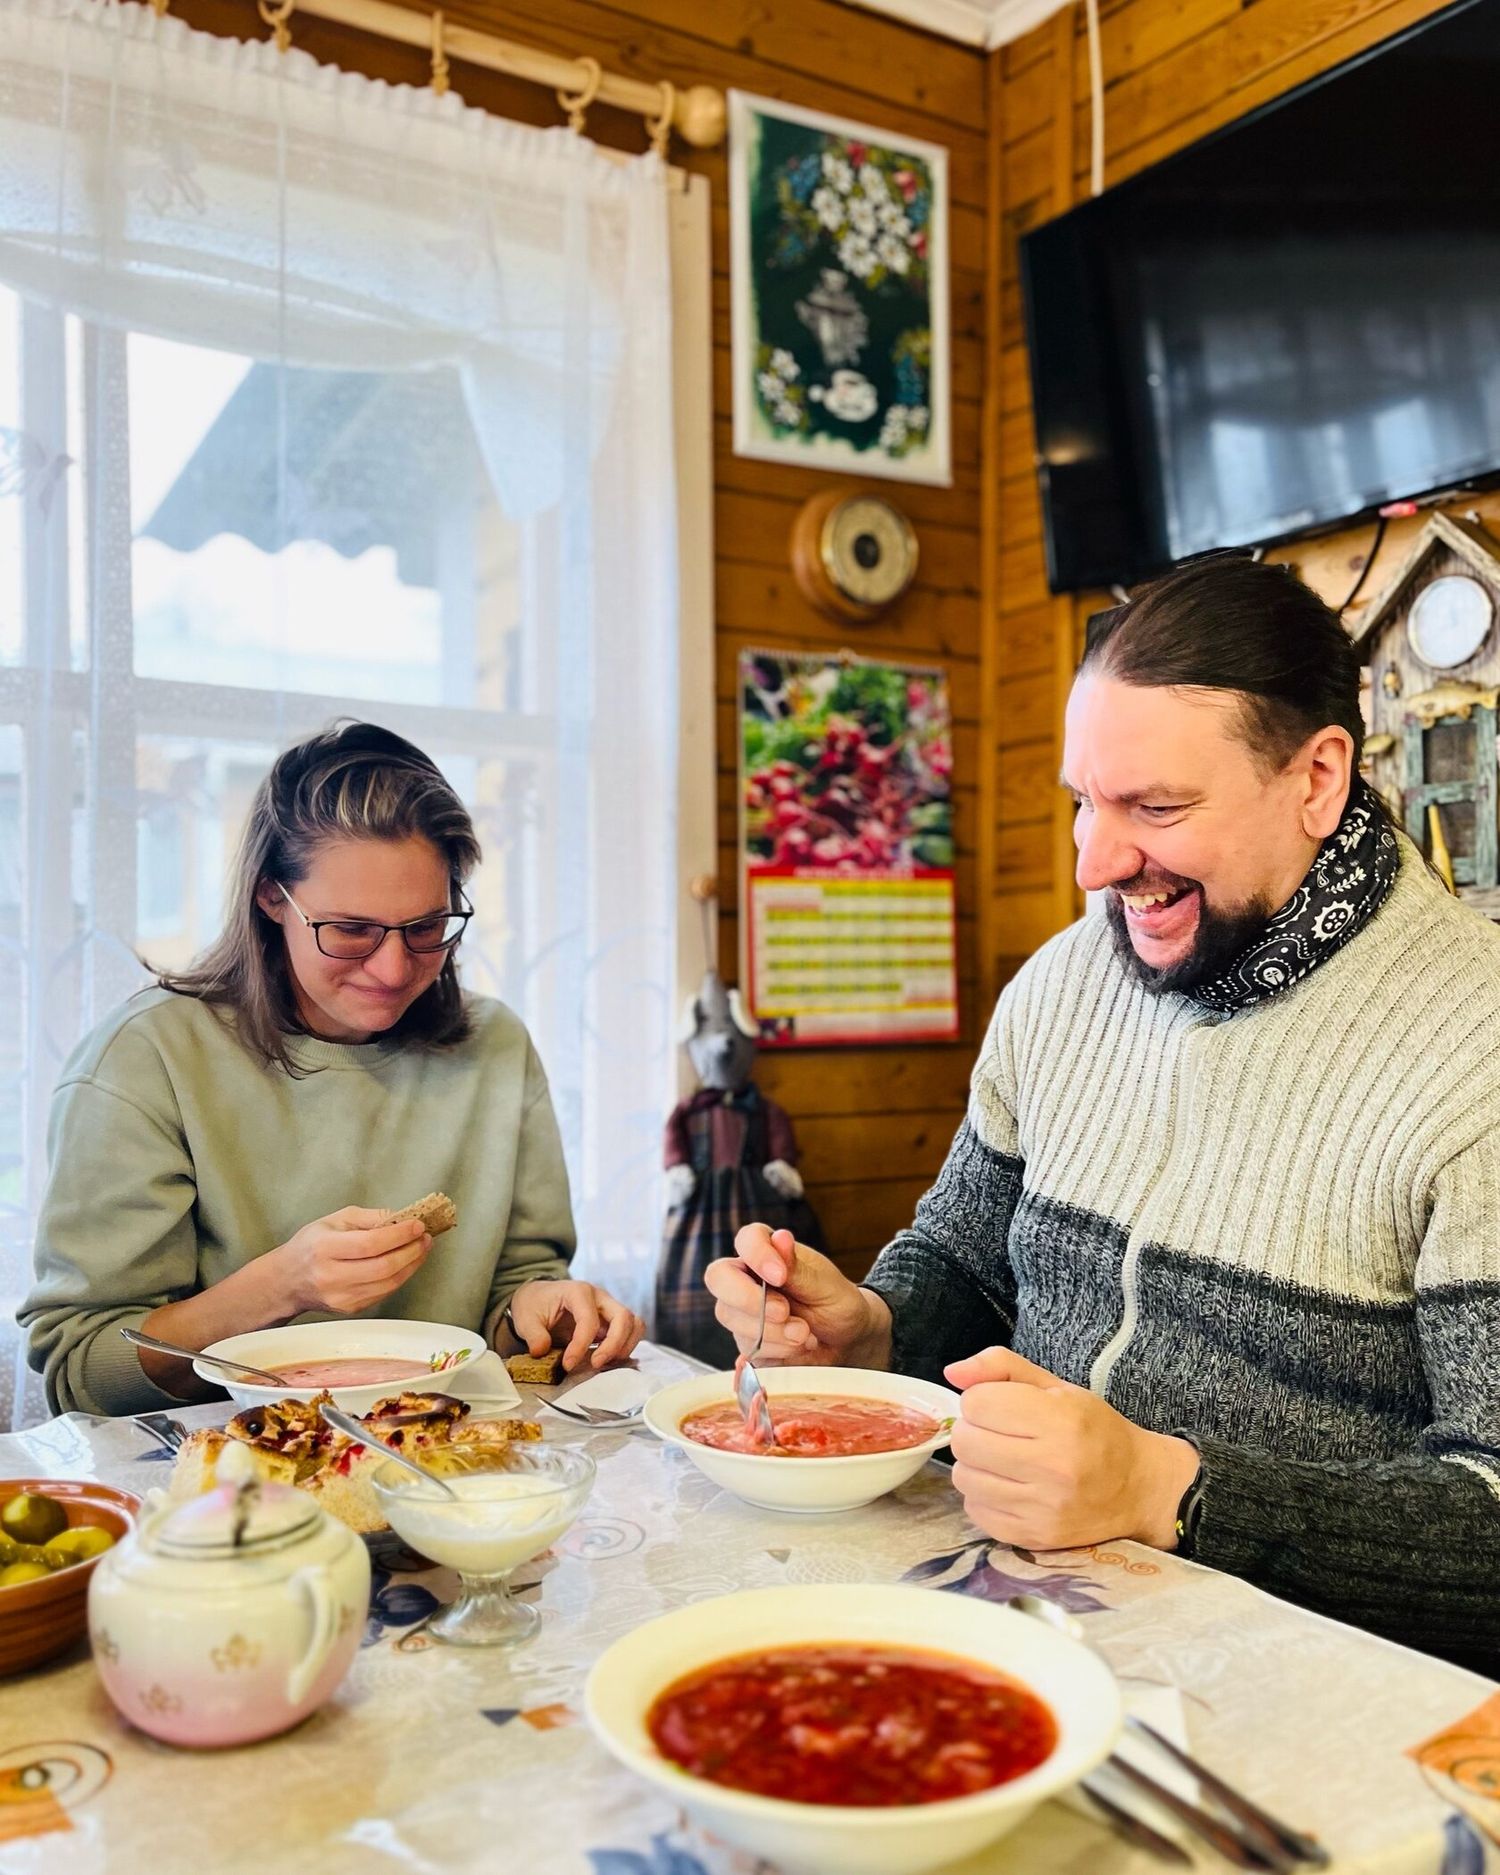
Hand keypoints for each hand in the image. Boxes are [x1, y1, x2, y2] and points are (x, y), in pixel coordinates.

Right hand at [273, 1206, 431, 1315]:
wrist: (288, 1280)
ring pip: (388, 1283)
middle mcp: (331, 1276)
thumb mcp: (335, 1220)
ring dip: (412, 1264)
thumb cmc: (312, 1246)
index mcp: (324, 1249)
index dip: (399, 1235)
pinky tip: (406, 1263)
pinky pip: (384, 1293)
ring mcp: (341, 1297)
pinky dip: (400, 1277)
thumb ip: (369, 1218)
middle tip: (424, 1237)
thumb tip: (401, 1218)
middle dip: (411, 1250)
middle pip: (383, 1267)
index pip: (370, 1244)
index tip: (417, 1225)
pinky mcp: (351, 1309)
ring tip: (421, 1248)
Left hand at [506, 1279, 644, 1371]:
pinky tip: (608, 1360)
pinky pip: (630, 1332)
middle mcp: (600, 1297)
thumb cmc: (535, 1304)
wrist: (539, 1297)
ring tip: (605, 1363)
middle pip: (624, 1317)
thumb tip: (542, 1352)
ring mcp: (608, 1307)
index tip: (568, 1364)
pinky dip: (625, 1347)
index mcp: (578, 1291)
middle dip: (614, 1345)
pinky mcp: (612, 1320)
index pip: (589, 1319)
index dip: (581, 1345)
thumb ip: (534, 1335)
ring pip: (634, 1324)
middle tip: (596, 1364)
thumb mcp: (525, 1318)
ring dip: (625, 1346)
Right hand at [704, 1224, 890, 1366]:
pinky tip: (797, 1348)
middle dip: (750, 1299)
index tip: (780, 1275)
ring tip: (805, 1334)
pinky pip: (745, 1347)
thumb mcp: (827, 1285)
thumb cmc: (838, 1304)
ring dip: (771, 1331)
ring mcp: (743, 1311)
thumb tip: (780, 1238)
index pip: (746, 1239)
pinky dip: (775, 1351)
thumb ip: (798, 1268)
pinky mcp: (747, 1342)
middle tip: (785, 1312)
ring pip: (730, 1316)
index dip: (756, 1255)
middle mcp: (749, 1279)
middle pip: (719, 1278)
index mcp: (770, 1253)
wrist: (846, 1342)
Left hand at [944, 1347, 1199, 1551]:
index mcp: (1059, 1420)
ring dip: (975, 1465)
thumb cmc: (1096, 1430)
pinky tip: (1008, 1487)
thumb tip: (952, 1372)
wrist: (1139, 1488)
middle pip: (964, 1442)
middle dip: (973, 1432)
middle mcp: (1051, 1467)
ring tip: (1002, 1461)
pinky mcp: (1035, 1537)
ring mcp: (1043, 1508)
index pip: (976, 1404)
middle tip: (997, 1434)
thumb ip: (1002, 1368)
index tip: (1000, 1406)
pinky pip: (976, 1512)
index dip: (980, 1400)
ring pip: (964, 1478)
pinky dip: (983, 1497)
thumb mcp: (1057, 1386)